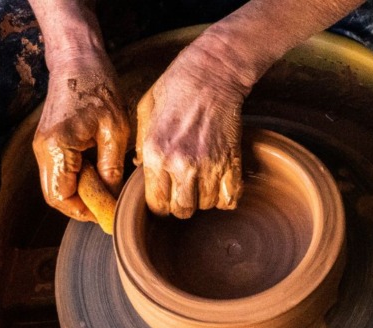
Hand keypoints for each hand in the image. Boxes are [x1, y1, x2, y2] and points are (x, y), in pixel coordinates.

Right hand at [33, 55, 128, 223]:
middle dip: (81, 206)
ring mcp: (42, 146)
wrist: (77, 60)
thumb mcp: (115, 130)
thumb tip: (112, 198)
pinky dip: (76, 179)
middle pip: (55, 197)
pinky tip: (98, 170)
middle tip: (108, 204)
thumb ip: (111, 168)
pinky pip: (59, 172)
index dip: (85, 211)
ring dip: (79, 193)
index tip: (107, 213)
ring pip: (56, 186)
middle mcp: (43, 150)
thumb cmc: (98, 88)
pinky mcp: (47, 142)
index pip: (62, 198)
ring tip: (106, 186)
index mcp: (57, 148)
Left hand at [135, 46, 248, 218]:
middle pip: (182, 211)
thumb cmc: (175, 87)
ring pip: (206, 206)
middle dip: (180, 204)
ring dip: (203, 199)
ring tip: (200, 181)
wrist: (212, 73)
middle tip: (182, 189)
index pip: (156, 204)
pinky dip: (225, 197)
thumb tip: (140, 168)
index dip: (159, 204)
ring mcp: (209, 165)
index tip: (163, 195)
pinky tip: (218, 185)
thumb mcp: (145, 112)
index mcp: (155, 154)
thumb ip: (141, 145)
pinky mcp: (231, 161)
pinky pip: (230, 198)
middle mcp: (181, 164)